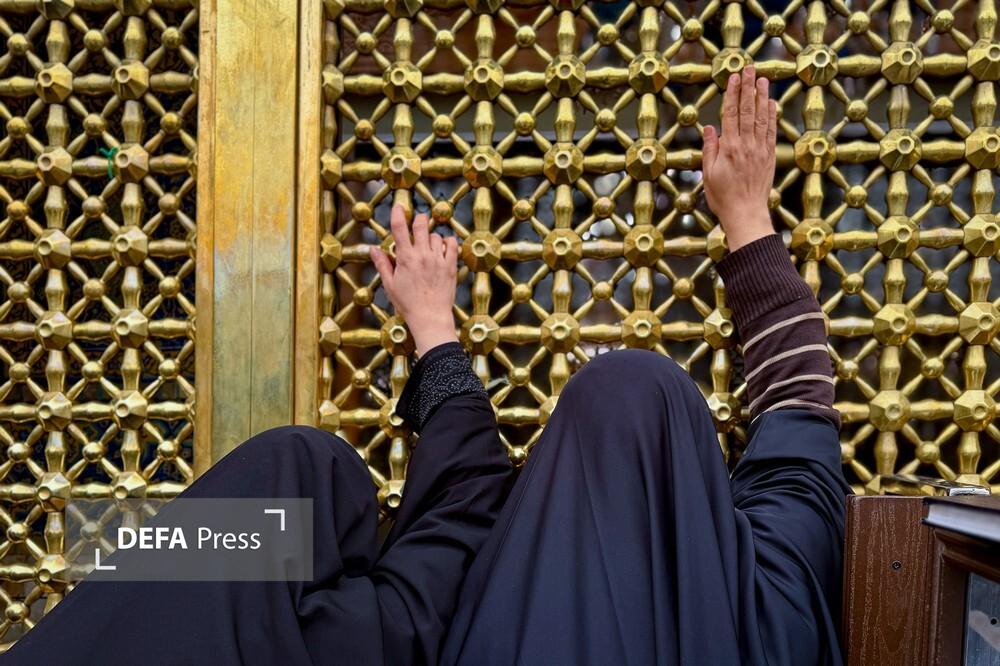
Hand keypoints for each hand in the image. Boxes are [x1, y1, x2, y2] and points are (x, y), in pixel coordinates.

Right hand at [370, 205, 459, 356]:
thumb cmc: (408, 304)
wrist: (430, 318)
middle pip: (421, 224)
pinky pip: (452, 244)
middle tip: (417, 223)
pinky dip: (448, 242)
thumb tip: (373, 249)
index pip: (399, 228)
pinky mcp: (451, 266)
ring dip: (431, 236)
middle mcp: (422, 255)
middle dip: (418, 220)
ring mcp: (438, 259)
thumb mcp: (390, 285)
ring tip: (427, 246)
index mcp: (405, 258)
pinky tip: (443, 248)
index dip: (398, 213)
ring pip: (435, 235)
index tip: (398, 206)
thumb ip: (382, 264)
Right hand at [702, 65, 777, 251]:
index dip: (733, 93)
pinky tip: (771, 103)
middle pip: (748, 110)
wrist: (746, 214)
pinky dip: (772, 115)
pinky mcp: (770, 156)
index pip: (731, 114)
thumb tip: (710, 127)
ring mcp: (760, 150)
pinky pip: (772, 131)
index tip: (734, 77)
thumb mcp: (708, 174)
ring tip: (762, 79)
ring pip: (762, 117)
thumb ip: (710, 149)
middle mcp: (747, 145)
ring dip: (762, 96)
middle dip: (748, 88)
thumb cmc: (723, 197)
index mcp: (729, 148)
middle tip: (750, 68)